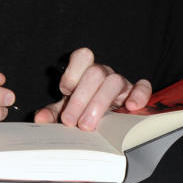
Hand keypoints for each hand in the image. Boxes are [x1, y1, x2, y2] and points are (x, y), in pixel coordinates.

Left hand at [33, 48, 151, 129]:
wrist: (102, 120)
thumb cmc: (82, 110)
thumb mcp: (65, 111)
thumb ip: (52, 112)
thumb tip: (39, 118)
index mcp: (84, 71)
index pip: (82, 56)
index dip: (72, 73)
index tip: (64, 92)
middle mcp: (103, 73)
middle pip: (95, 73)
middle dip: (80, 99)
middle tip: (71, 122)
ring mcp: (121, 82)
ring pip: (114, 81)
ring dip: (99, 103)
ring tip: (88, 125)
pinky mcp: (136, 93)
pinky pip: (142, 87)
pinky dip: (139, 95)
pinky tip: (131, 107)